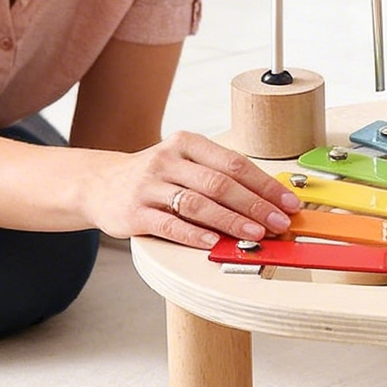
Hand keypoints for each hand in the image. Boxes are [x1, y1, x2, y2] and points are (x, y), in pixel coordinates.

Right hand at [86, 130, 300, 247]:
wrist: (98, 184)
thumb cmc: (155, 177)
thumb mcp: (185, 164)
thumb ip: (220, 176)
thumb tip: (268, 200)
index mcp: (187, 143)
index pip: (235, 163)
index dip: (265, 184)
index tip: (288, 202)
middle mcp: (167, 160)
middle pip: (220, 183)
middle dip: (255, 205)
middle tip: (279, 221)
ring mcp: (149, 186)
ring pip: (197, 204)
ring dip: (231, 221)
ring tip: (256, 233)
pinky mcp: (134, 212)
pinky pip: (169, 225)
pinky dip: (194, 235)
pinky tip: (214, 242)